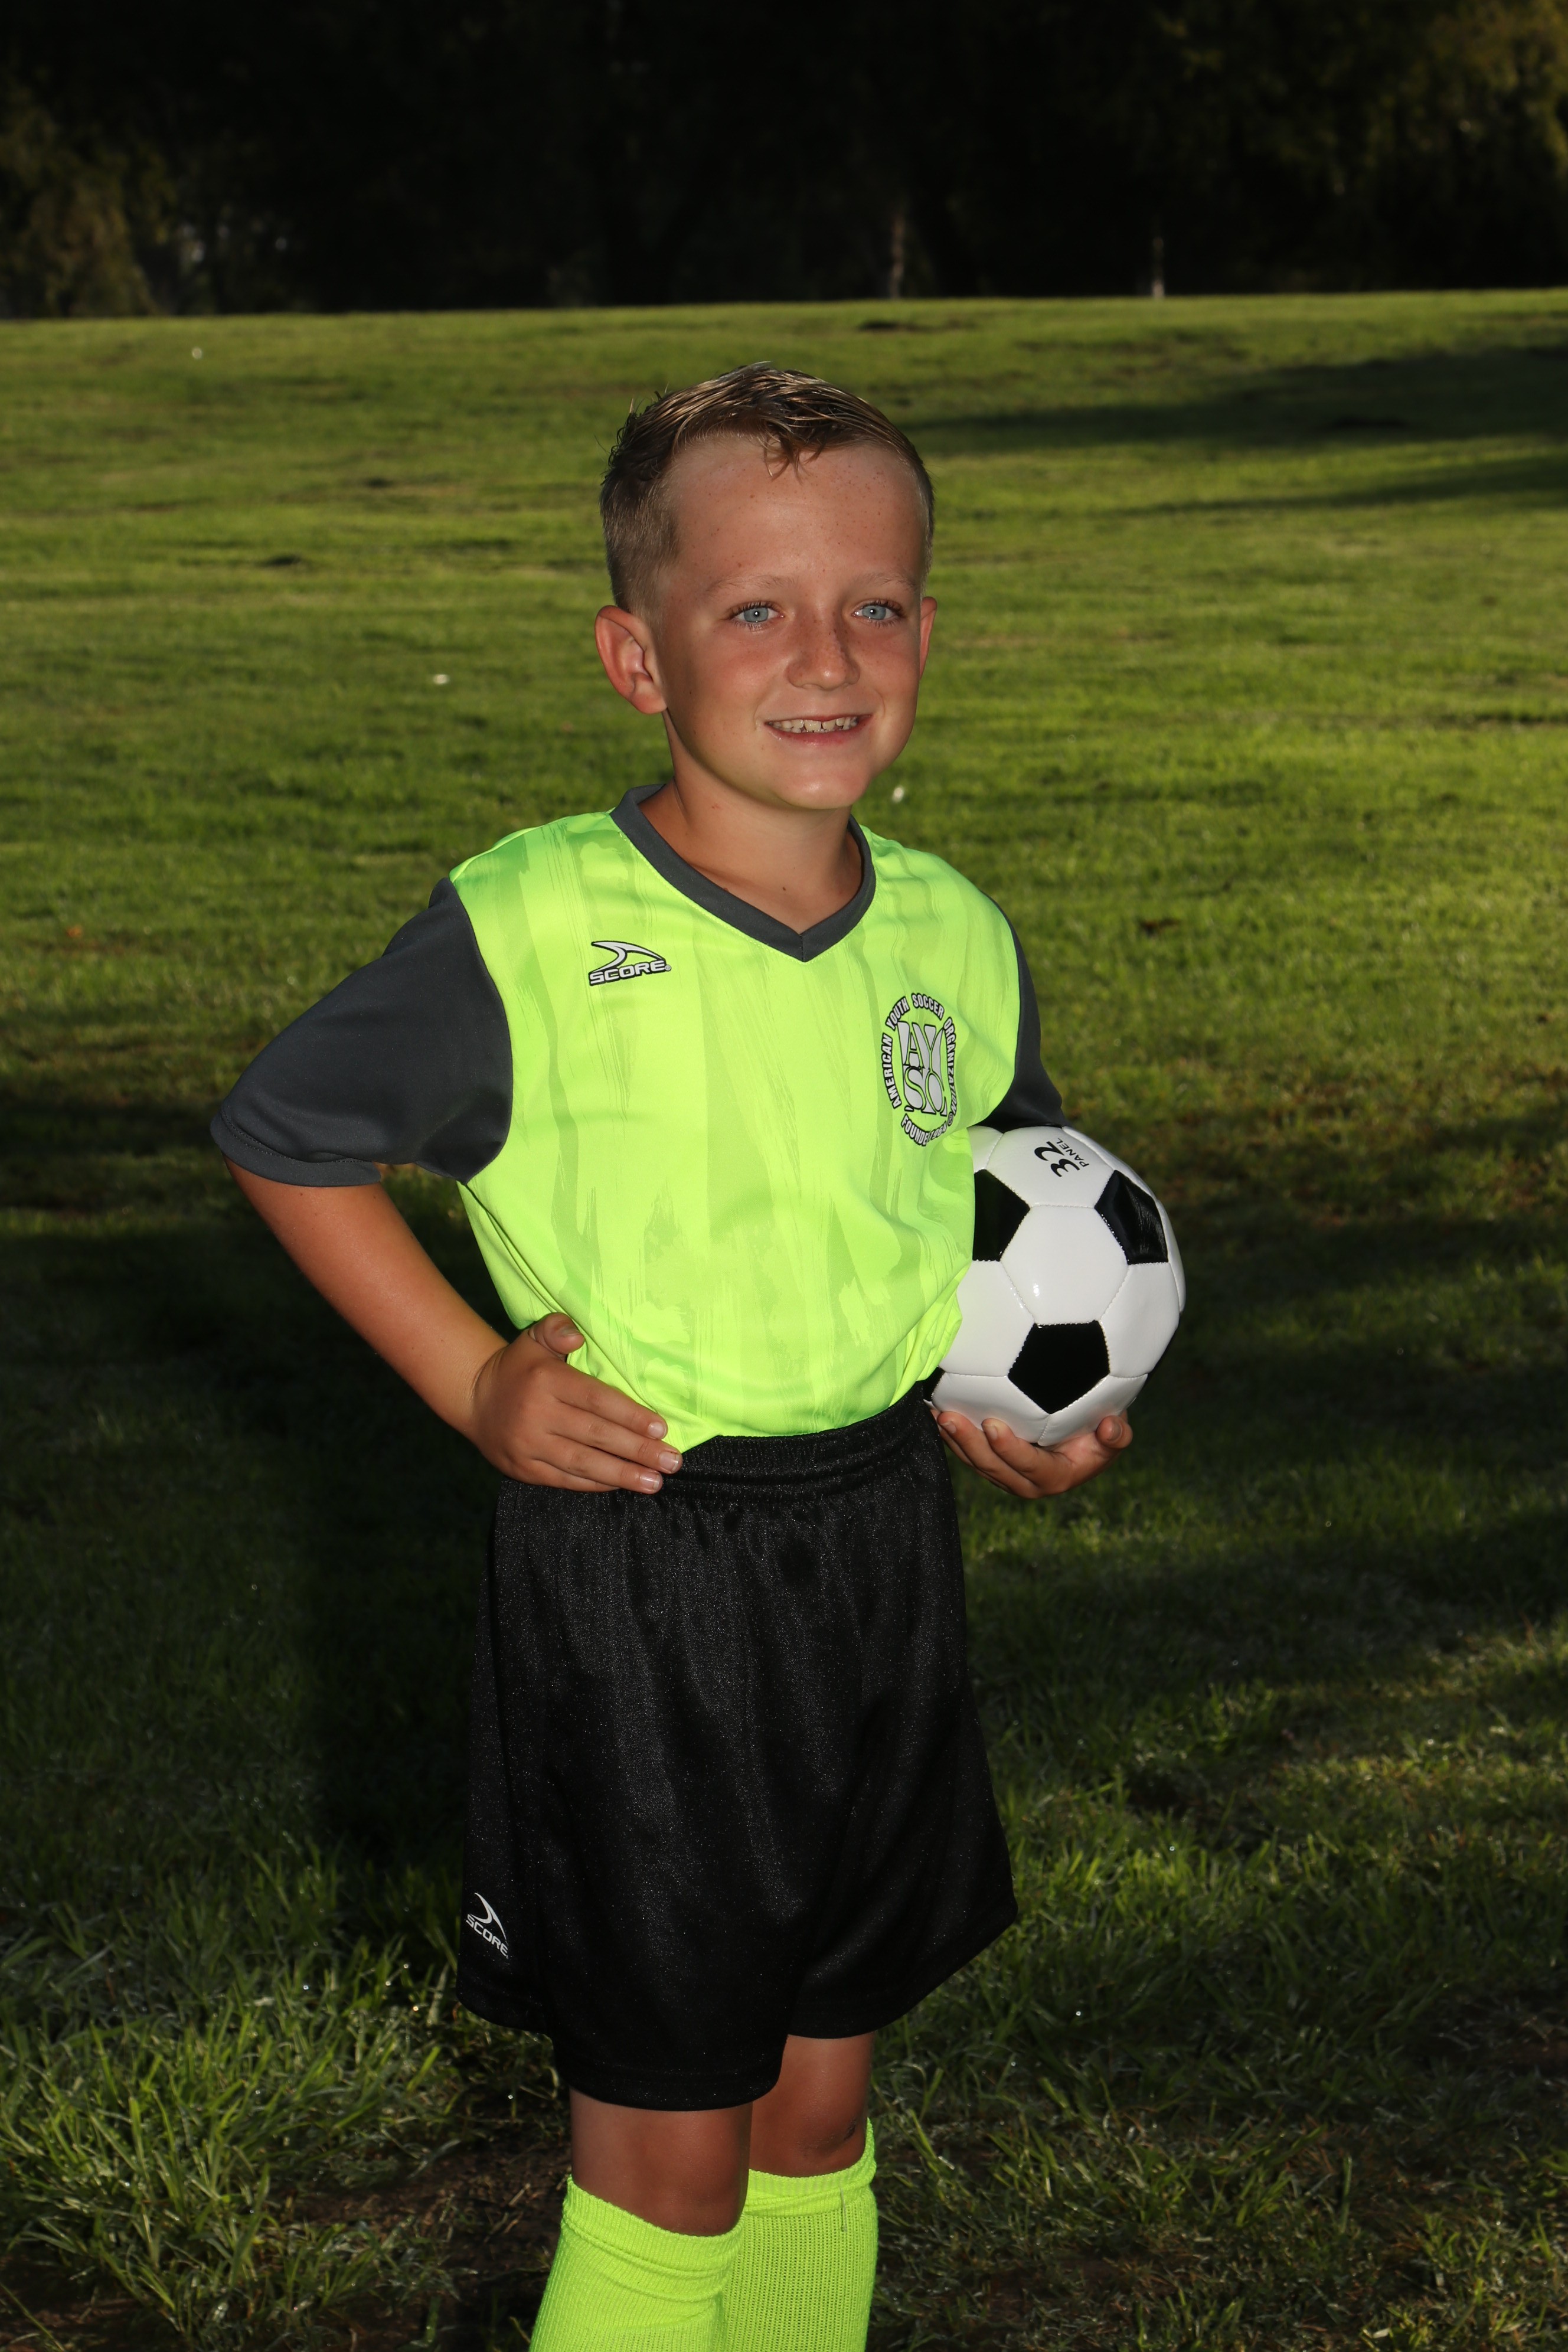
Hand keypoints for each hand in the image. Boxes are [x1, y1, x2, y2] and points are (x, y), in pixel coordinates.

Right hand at [467, 1313, 681, 1493]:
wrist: (474, 1399)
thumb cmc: (518, 1368)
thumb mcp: (533, 1339)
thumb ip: (557, 1330)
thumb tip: (576, 1337)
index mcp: (546, 1382)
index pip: (596, 1400)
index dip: (630, 1415)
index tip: (661, 1428)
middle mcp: (537, 1415)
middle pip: (596, 1435)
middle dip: (637, 1450)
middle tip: (671, 1461)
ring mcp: (529, 1446)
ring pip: (583, 1463)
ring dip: (622, 1475)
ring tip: (654, 1482)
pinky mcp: (524, 1469)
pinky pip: (565, 1480)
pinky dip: (596, 1484)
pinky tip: (621, 1484)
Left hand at [934, 1407, 1130, 1497]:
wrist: (1083, 1438)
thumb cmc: (1100, 1433)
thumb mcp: (1115, 1436)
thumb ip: (1117, 1435)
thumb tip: (1110, 1427)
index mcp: (1056, 1478)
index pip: (1030, 1467)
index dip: (1011, 1449)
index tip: (993, 1424)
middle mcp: (1026, 1483)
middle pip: (993, 1468)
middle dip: (969, 1445)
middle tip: (950, 1417)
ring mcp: (1005, 1475)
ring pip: (976, 1463)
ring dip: (954, 1440)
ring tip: (937, 1414)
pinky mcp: (991, 1464)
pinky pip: (969, 1453)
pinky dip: (952, 1436)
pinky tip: (934, 1412)